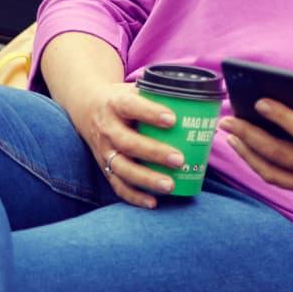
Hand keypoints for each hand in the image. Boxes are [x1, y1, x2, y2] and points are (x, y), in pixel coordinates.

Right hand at [71, 83, 186, 208]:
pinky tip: (153, 202)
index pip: (132, 107)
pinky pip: (117, 184)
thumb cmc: (123, 99)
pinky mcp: (104, 167)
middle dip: (154, 153)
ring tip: (170, 185)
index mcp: (117, 104)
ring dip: (146, 179)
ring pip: (122, 168)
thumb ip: (164, 95)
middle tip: (180, 160)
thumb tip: (205, 105)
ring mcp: (104, 150)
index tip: (173, 120)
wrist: (88, 108)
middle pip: (128, 143)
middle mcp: (108, 128)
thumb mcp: (137, 89)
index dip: (151, 113)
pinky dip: (134, 196)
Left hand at [220, 75, 292, 210]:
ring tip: (233, 139)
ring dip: (249, 156)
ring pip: (273, 175)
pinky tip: (256, 154)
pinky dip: (268, 169)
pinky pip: (286, 185)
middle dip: (247, 136)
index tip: (258, 102)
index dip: (278, 115)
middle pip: (276, 154)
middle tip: (227, 121)